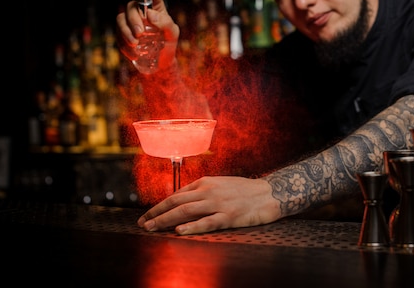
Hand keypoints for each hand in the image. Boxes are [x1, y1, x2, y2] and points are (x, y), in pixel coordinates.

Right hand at [116, 0, 179, 71]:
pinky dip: (124, 45)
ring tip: (135, 44)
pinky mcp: (123, 35)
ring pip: (120, 19)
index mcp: (156, 8)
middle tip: (139, 34)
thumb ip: (165, 23)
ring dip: (125, 32)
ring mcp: (130, 23)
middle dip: (133, 19)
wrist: (161, 63)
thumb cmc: (168, 44)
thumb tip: (150, 14)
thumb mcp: (172, 34)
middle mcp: (141, 12)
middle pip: (131, 7)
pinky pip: (118, 35)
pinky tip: (134, 54)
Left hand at [137, 176, 281, 234]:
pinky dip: (191, 226)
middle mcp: (209, 191)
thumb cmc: (245, 190)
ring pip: (186, 211)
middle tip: (143, 223)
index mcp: (205, 183)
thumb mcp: (220, 184)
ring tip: (152, 228)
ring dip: (165, 220)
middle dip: (156, 213)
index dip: (160, 205)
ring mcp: (219, 204)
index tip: (148, 214)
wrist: (270, 193)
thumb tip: (182, 199)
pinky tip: (179, 231)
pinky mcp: (229, 216)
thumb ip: (202, 191)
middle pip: (177, 202)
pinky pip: (207, 222)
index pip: (177, 194)